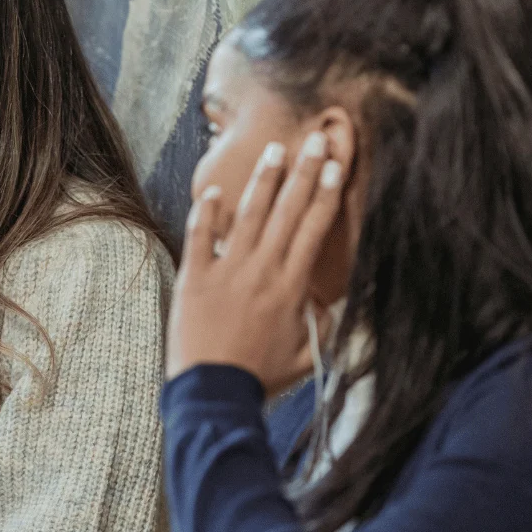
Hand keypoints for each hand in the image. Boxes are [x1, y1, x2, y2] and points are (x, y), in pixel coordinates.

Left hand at [167, 136, 345, 394]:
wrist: (213, 391)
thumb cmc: (259, 378)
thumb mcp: (304, 357)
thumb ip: (321, 328)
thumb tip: (331, 306)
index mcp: (291, 286)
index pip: (313, 229)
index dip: (326, 194)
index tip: (336, 166)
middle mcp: (262, 270)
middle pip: (287, 211)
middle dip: (304, 172)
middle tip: (315, 139)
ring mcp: (227, 270)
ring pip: (249, 215)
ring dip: (263, 181)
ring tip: (274, 151)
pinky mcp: (195, 277)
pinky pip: (201, 237)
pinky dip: (206, 213)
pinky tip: (212, 192)